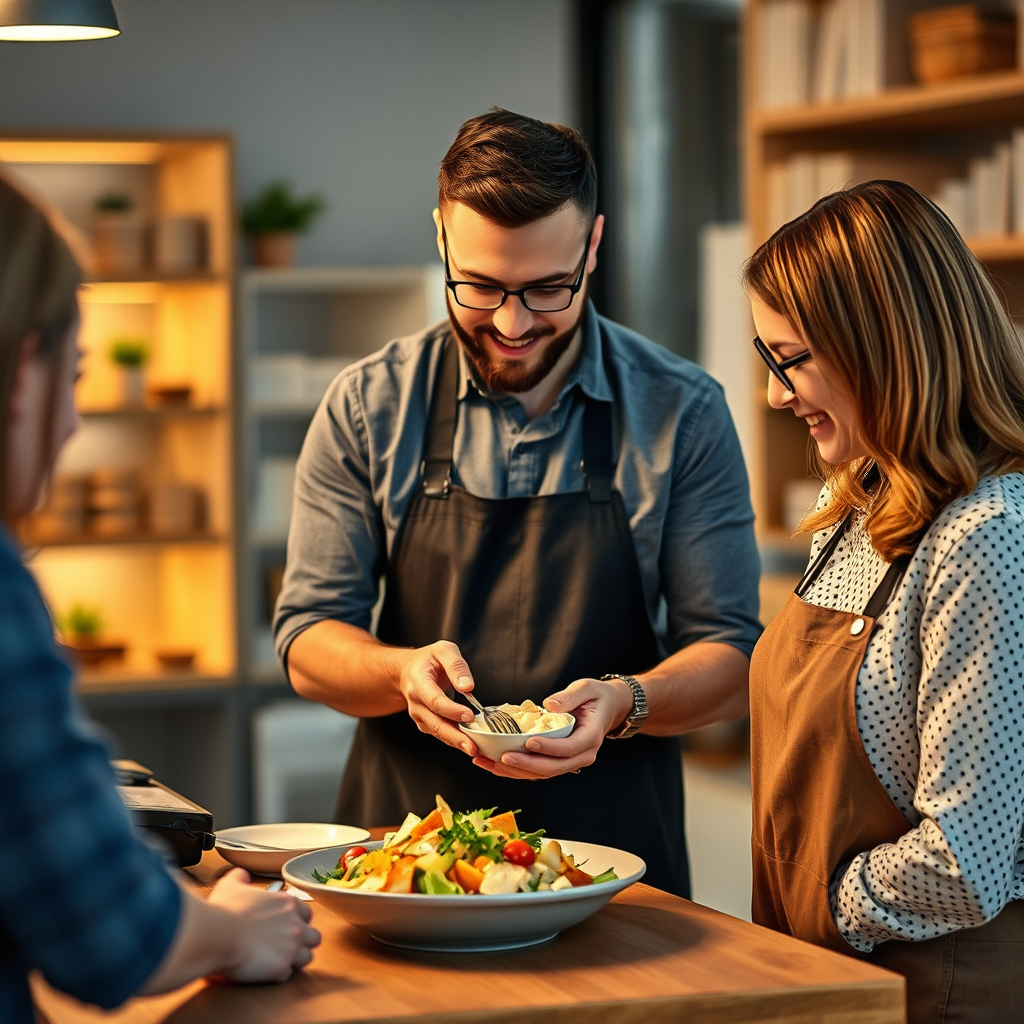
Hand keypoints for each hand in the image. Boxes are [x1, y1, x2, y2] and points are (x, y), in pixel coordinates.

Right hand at [207, 868, 320, 982]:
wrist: (217, 934)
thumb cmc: (224, 909)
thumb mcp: (231, 885)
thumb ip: (240, 877)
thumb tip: (241, 875)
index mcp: (287, 904)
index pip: (307, 913)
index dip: (299, 920)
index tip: (287, 926)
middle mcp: (295, 924)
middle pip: (314, 937)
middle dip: (304, 942)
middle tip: (287, 946)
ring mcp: (291, 947)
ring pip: (307, 957)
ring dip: (295, 959)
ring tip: (280, 960)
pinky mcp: (281, 968)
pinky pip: (289, 974)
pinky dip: (279, 973)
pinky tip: (266, 970)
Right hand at [398, 640, 479, 756]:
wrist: (409, 671)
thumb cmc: (429, 659)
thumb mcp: (444, 650)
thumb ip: (456, 665)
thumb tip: (467, 687)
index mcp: (418, 682)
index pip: (434, 700)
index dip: (451, 710)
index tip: (469, 716)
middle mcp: (416, 702)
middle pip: (435, 723)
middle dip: (455, 736)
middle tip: (473, 746)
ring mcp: (419, 715)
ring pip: (437, 732)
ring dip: (455, 742)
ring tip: (474, 749)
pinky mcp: (425, 722)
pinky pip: (440, 733)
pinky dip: (454, 740)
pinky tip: (468, 744)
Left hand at [472, 676, 633, 779]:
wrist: (608, 707)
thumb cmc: (596, 697)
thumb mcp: (586, 688)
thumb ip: (568, 697)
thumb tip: (549, 705)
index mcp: (591, 737)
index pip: (569, 748)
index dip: (549, 748)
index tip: (529, 742)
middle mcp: (583, 754)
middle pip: (554, 767)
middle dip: (527, 764)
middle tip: (503, 758)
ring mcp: (572, 761)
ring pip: (544, 773)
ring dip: (517, 772)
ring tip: (492, 764)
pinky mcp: (560, 761)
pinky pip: (539, 770)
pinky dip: (518, 770)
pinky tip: (497, 765)